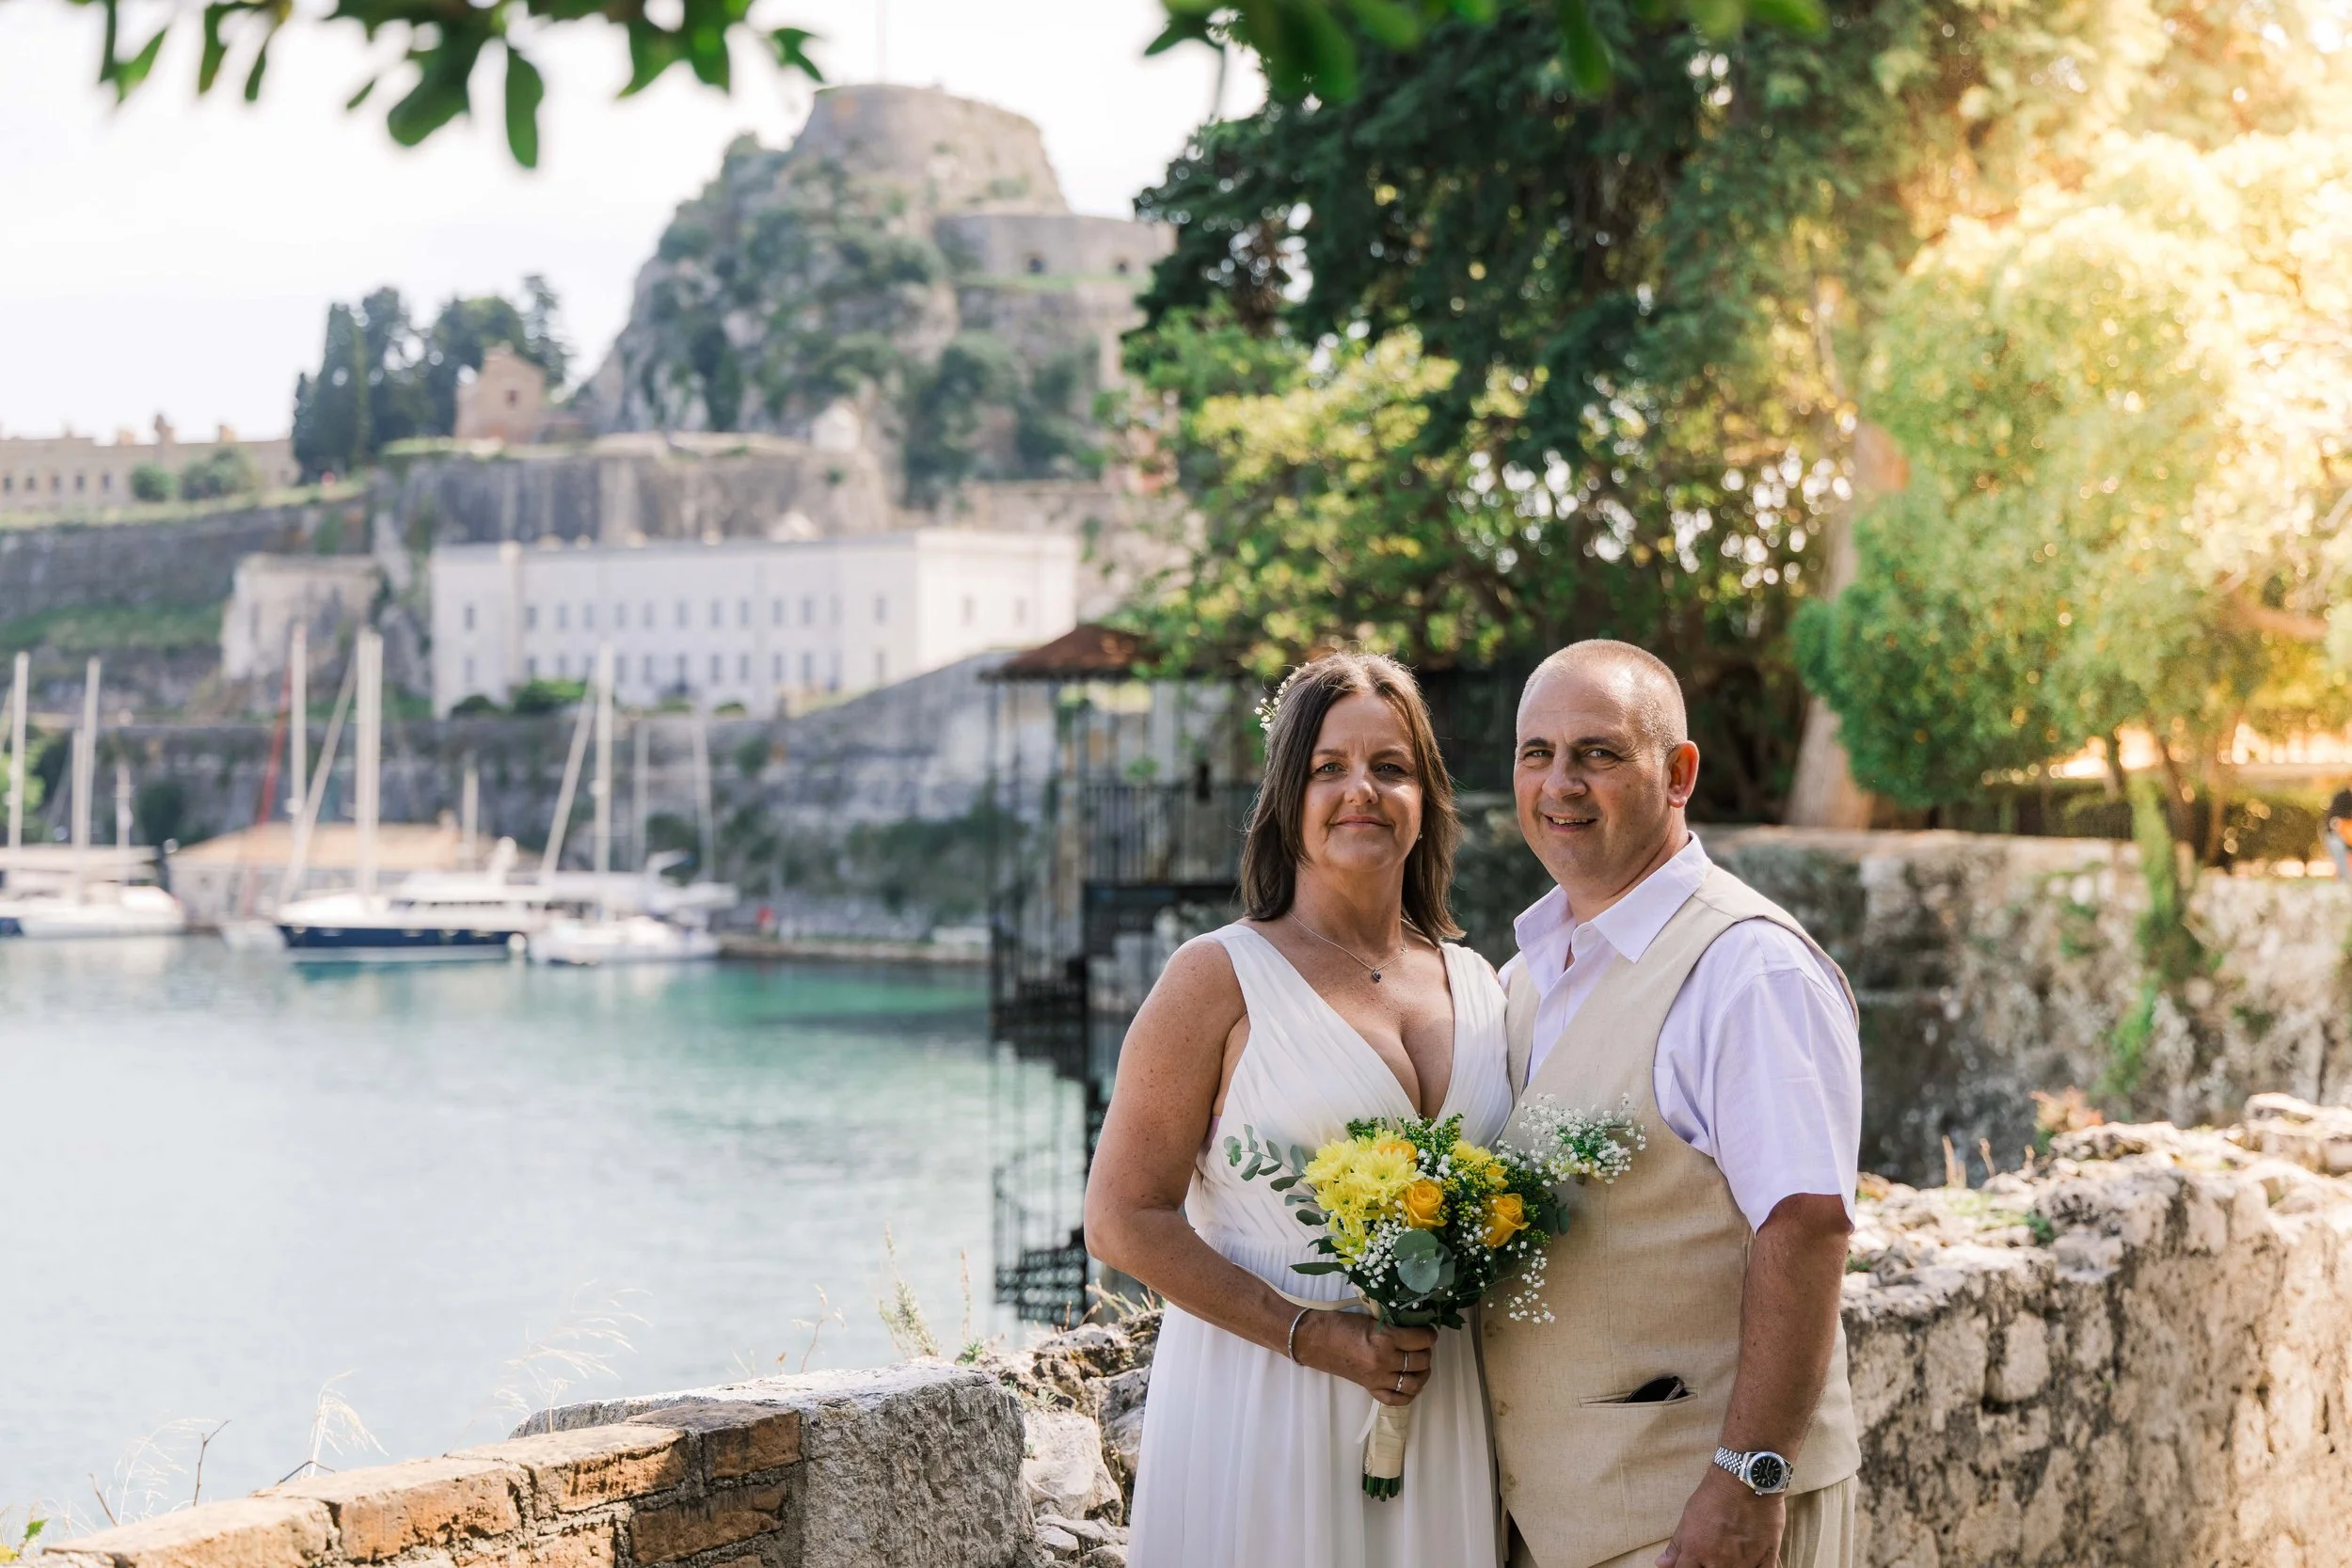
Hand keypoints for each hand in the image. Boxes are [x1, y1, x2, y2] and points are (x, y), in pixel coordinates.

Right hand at [1294, 1311, 1436, 1405]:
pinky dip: (1408, 1393)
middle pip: (1421, 1361)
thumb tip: (1415, 1327)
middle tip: (1422, 1345)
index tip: (1430, 1331)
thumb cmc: (1341, 1324)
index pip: (1421, 1340)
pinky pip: (1397, 1399)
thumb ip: (1394, 1326)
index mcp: (1385, 1338)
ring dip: (1422, 1373)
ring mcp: (1378, 1378)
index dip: (1430, 1334)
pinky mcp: (1370, 1388)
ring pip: (1414, 1383)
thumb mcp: (1371, 1319)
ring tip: (1420, 1364)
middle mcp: (1384, 1361)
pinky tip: (1410, 1382)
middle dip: (1426, 1352)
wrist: (1314, 1340)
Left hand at [1655, 1469, 1782, 1567]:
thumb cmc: (1714, 1495)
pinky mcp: (1767, 1559)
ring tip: (1731, 1555)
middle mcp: (1719, 1562)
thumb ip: (1677, 1545)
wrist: (1745, 1478)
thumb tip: (1661, 1565)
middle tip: (1713, 1554)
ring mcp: (1744, 1563)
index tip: (1692, 1563)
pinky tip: (1751, 1563)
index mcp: (1696, 1552)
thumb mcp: (1688, 1517)